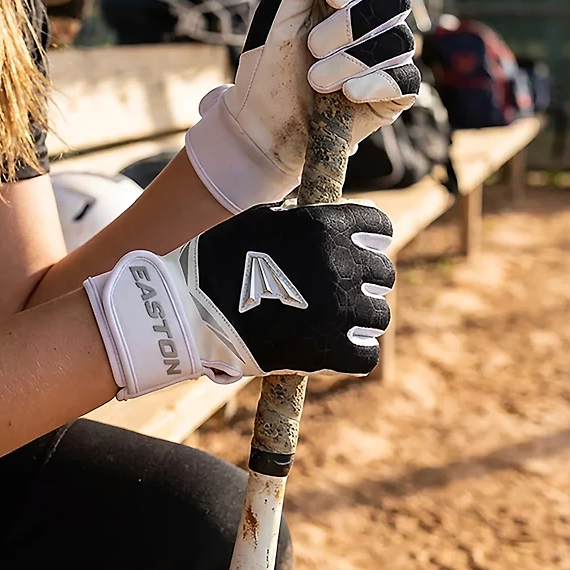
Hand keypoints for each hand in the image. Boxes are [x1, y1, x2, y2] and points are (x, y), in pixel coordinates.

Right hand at [84, 201, 394, 398]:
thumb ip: (303, 219)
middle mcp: (339, 263)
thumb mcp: (262, 220)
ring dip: (360, 318)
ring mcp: (337, 309)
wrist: (187, 309)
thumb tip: (327, 215)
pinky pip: (366, 355)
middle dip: (364, 280)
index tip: (363, 247)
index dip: (372, 237)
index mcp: (324, 226)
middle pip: (382, 273)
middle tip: (340, 291)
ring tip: (335, 322)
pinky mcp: (329, 350)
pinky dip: (354, 353)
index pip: (378, 226)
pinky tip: (335, 349)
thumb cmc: (220, 259)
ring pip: (377, 315)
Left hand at [186, 0, 419, 212]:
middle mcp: (373, 22)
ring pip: (399, 42)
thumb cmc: (268, 70)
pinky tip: (348, 93)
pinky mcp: (394, 94)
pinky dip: (375, 82)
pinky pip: (406, 78)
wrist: (263, 128)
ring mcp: (387, 58)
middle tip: (313, 47)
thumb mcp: (279, 18)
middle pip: (396, 0)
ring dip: (351, 60)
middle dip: (352, 24)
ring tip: (317, 81)